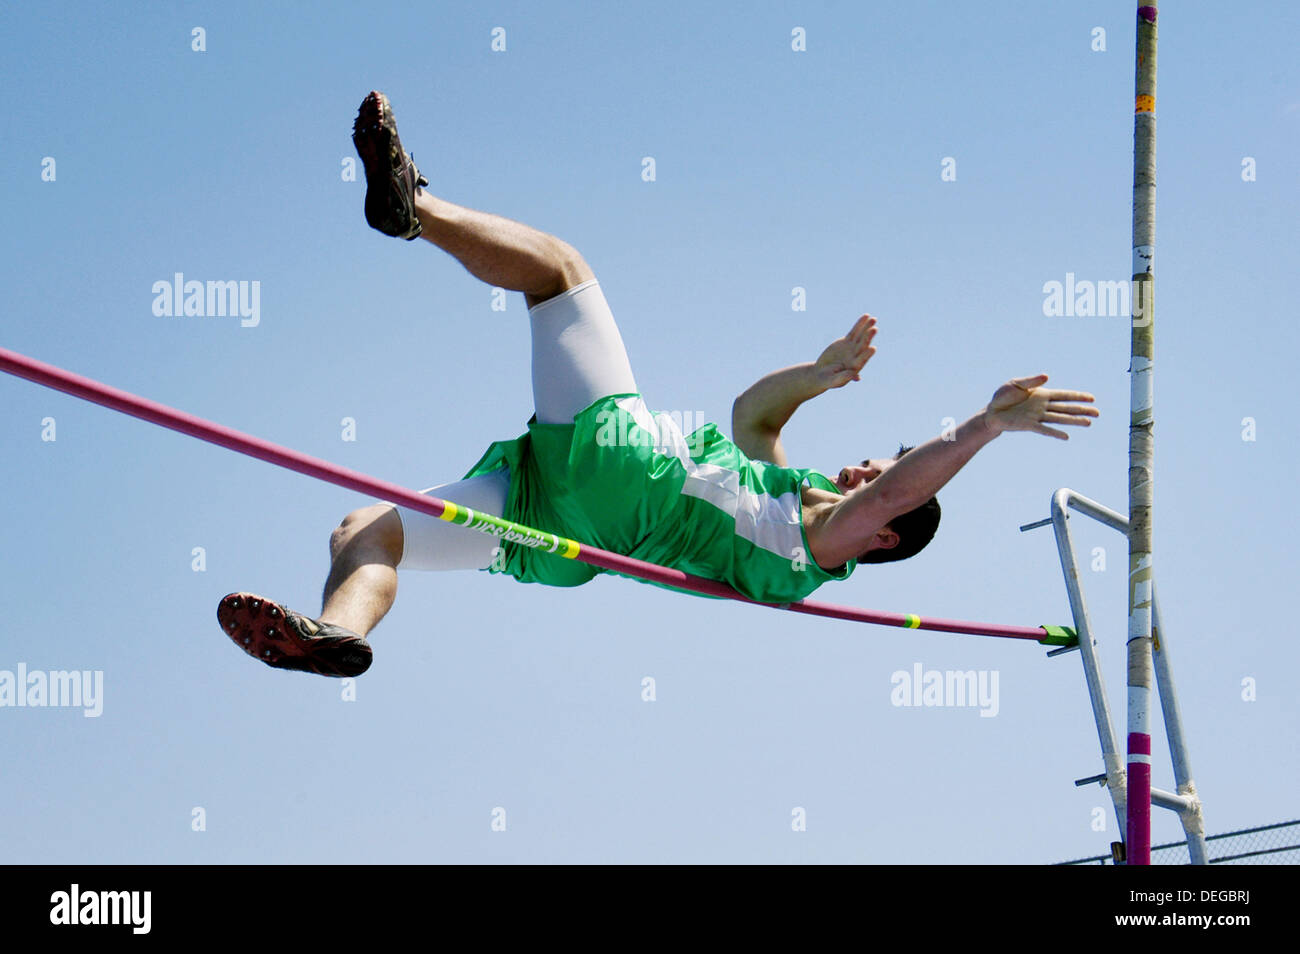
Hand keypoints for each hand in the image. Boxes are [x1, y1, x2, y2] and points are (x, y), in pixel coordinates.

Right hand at [814, 314, 877, 388]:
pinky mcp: (847, 341)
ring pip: (860, 336)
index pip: (862, 360)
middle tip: (874, 329)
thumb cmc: (828, 380)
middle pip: (863, 346)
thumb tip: (857, 377)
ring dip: (866, 328)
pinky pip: (854, 331)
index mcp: (855, 367)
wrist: (822, 374)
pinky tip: (866, 316)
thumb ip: (844, 378)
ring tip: (873, 319)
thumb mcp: (835, 381)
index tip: (872, 348)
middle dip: (868, 337)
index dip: (866, 354)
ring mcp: (852, 348)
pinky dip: (859, 324)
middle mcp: (856, 356)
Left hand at [984, 374, 1098, 438]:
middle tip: (1098, 413)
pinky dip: (1055, 433)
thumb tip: (1047, 376)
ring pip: (1059, 419)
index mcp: (1042, 394)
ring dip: (1074, 421)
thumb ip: (1032, 381)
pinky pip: (1044, 429)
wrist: (991, 411)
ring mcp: (1037, 416)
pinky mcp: (1028, 425)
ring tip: (1089, 423)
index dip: (1078, 396)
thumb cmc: (1003, 396)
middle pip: (1066, 408)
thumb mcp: (1016, 384)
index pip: (1064, 395)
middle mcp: (1042, 406)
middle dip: (1082, 410)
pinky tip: (1066, 436)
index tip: (1092, 398)